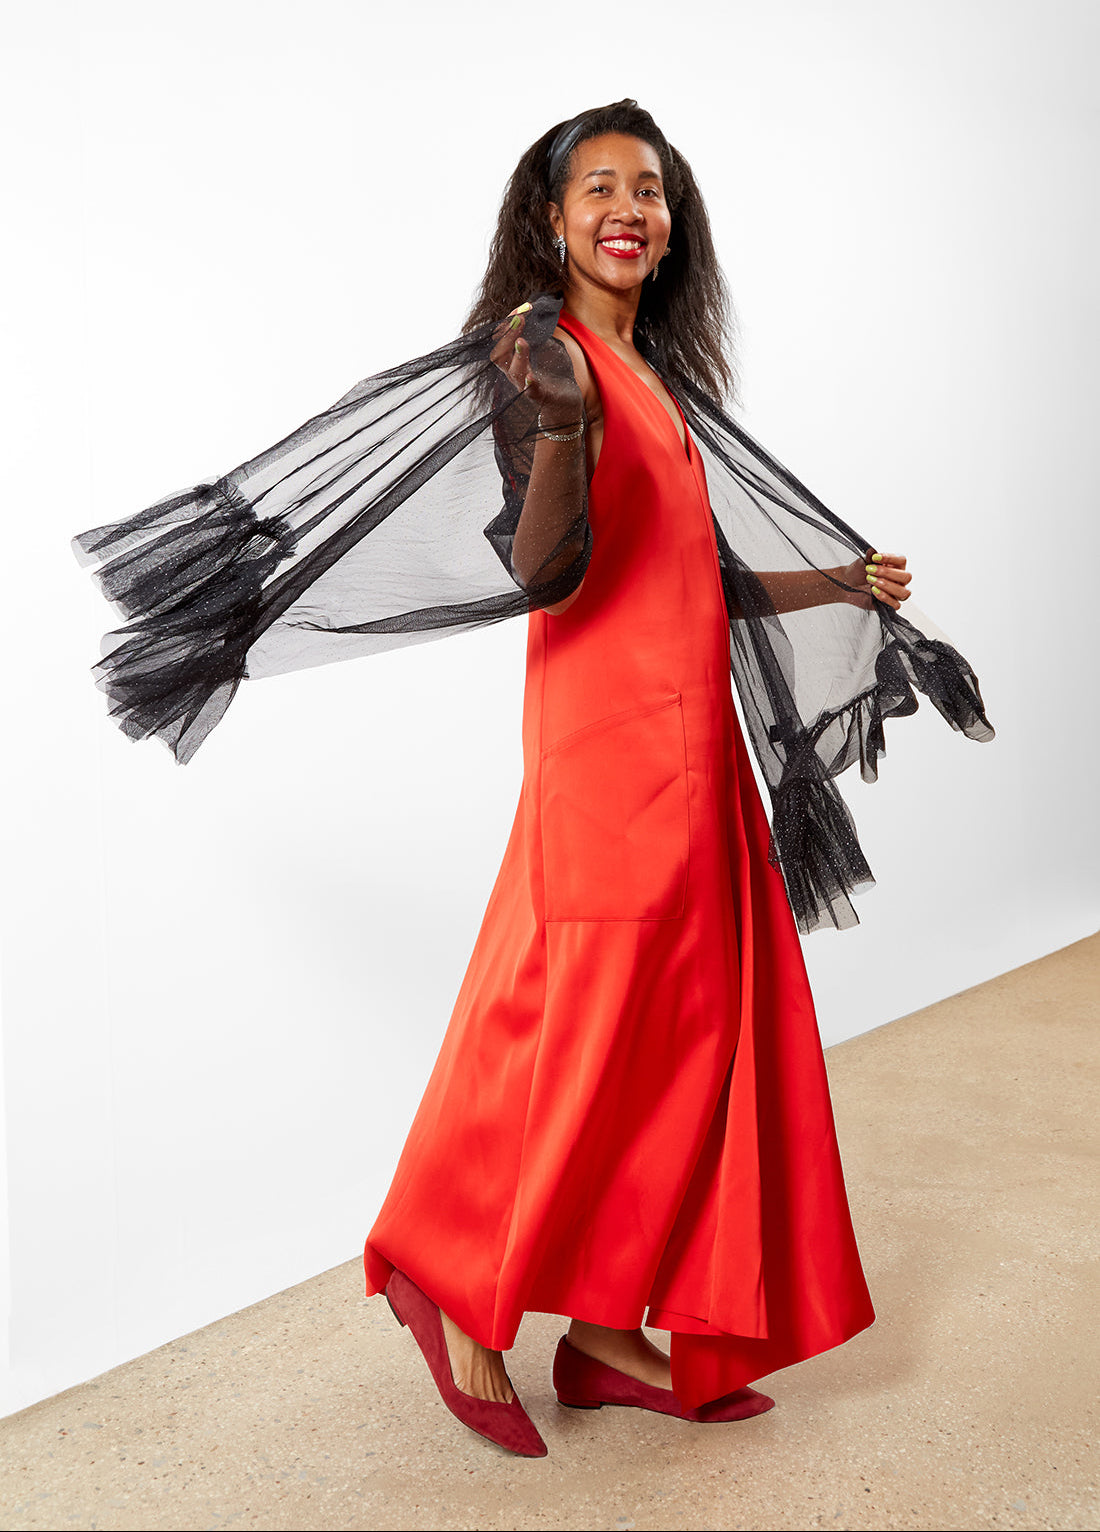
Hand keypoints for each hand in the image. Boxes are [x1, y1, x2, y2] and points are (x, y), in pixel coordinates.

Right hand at [490, 303, 582, 429]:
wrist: (565, 400)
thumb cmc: (553, 372)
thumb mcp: (546, 347)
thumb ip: (538, 333)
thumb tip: (534, 310)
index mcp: (513, 360)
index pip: (501, 340)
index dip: (507, 325)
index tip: (519, 309)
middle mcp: (514, 373)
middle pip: (500, 356)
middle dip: (507, 336)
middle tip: (518, 319)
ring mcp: (525, 385)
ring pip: (514, 372)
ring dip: (518, 355)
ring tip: (522, 341)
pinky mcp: (539, 396)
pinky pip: (530, 391)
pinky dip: (529, 383)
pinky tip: (531, 375)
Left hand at [839, 549, 911, 610]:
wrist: (848, 584)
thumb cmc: (858, 572)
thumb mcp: (862, 562)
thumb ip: (869, 556)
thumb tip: (872, 551)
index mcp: (896, 566)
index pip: (902, 560)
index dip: (890, 558)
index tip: (875, 557)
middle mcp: (899, 579)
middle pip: (906, 577)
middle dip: (887, 573)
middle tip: (870, 570)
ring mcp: (896, 592)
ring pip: (903, 592)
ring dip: (887, 586)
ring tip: (871, 581)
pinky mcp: (890, 604)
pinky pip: (896, 605)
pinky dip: (885, 598)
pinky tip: (874, 591)